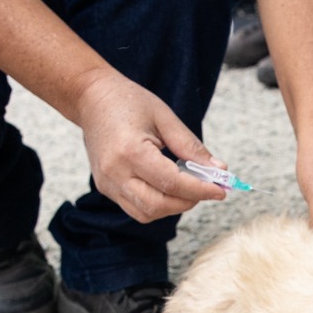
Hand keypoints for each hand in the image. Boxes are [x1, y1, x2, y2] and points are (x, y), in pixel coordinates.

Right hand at [71, 68, 227, 223]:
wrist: (91, 98)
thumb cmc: (128, 102)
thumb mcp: (165, 117)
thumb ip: (191, 147)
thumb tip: (219, 170)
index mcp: (130, 151)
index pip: (171, 183)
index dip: (200, 190)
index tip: (221, 190)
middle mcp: (114, 173)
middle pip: (158, 205)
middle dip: (188, 201)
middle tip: (207, 189)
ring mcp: (107, 183)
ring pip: (147, 213)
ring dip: (173, 206)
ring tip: (188, 187)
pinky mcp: (106, 188)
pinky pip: (136, 208)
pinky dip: (158, 205)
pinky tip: (169, 188)